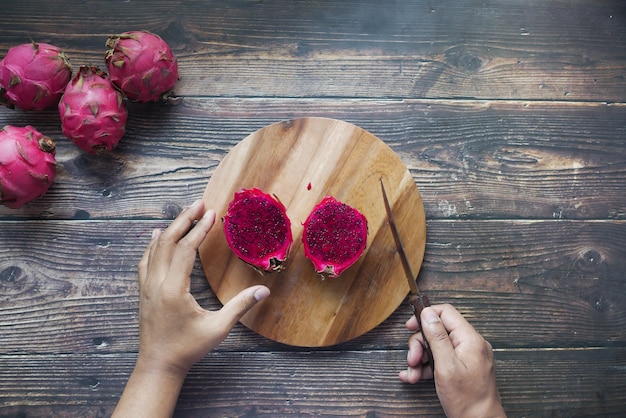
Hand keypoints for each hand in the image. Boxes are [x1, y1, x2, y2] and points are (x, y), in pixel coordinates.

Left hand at [113, 199, 269, 417]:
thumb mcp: (217, 329)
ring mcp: (146, 287)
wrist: (158, 365)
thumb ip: (240, 307)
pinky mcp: (143, 292)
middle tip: (199, 203)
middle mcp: (156, 283)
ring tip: (185, 213)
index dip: (199, 229)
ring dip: (170, 228)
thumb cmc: (188, 348)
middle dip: (184, 220)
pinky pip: (145, 261)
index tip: (211, 213)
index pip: (186, 250)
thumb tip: (264, 291)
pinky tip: (155, 235)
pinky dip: (152, 244)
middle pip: (167, 241)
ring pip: (154, 248)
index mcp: (173, 290)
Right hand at [399, 304, 505, 417]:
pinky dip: (427, 366)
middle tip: (412, 360)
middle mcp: (470, 344)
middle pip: (438, 331)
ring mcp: (467, 356)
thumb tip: (428, 313)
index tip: (410, 326)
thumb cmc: (467, 400)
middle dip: (420, 344)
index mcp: (470, 339)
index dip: (425, 316)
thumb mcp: (446, 366)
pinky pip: (441, 359)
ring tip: (412, 374)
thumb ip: (437, 337)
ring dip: (420, 359)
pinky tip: (414, 376)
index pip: (446, 312)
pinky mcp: (462, 367)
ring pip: (436, 346)